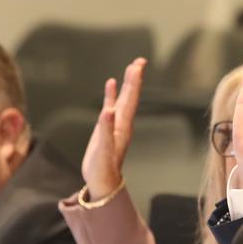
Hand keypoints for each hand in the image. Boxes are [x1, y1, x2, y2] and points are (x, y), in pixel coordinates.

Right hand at [81, 58, 145, 199]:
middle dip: (135, 78)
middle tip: (140, 61)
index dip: (134, 82)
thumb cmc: (103, 168)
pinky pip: (111, 106)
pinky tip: (111, 84)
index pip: (131, 99)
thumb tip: (109, 110)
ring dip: (127, 84)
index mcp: (123, 125)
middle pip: (131, 96)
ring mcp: (116, 124)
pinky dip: (111, 94)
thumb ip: (106, 130)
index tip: (138, 65)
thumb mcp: (104, 150)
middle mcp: (123, 122)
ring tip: (130, 68)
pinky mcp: (106, 128)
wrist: (102, 183)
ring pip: (123, 99)